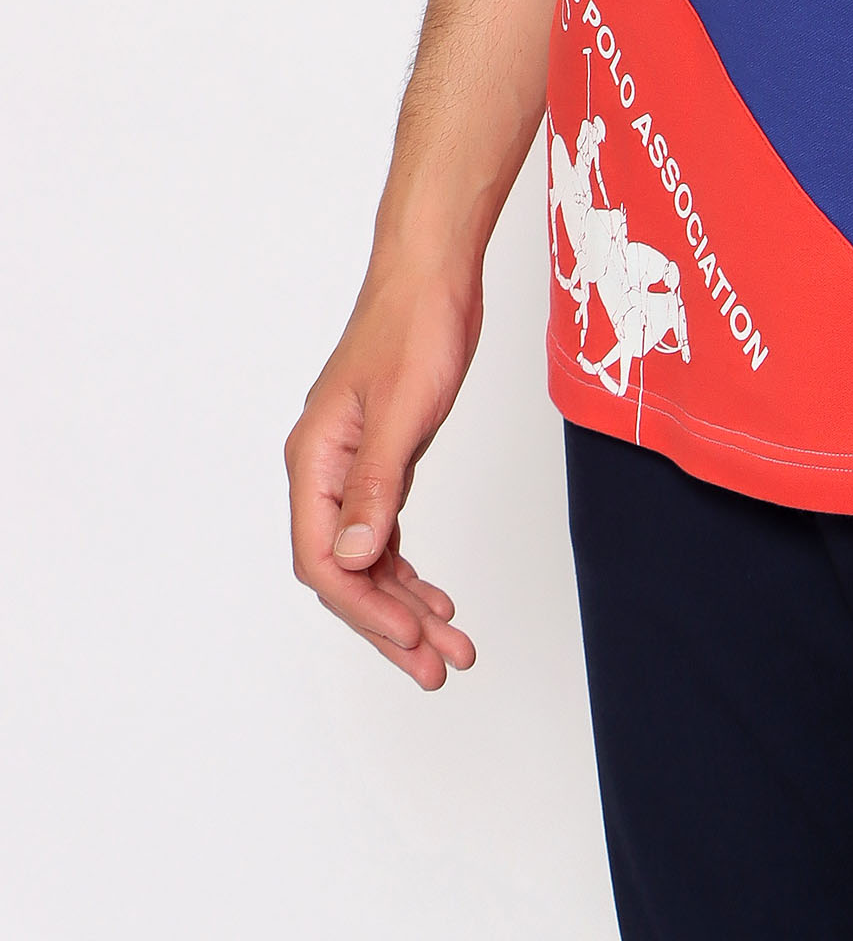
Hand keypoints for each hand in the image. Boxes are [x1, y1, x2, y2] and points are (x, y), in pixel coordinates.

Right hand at [285, 265, 482, 691]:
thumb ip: (378, 486)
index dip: (366, 608)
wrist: (434, 271)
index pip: (326, 560)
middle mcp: (324, 470)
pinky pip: (385, 532)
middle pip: (347, 571)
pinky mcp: (382, 457)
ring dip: (405, 604)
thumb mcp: (403, 410)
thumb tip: (357, 561)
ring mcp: (352, 466)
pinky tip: (435, 597)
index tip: (412, 640)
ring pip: (369, 558)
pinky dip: (408, 568)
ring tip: (451, 646)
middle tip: (438, 669)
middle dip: (389, 625)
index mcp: (315, 461)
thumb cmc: (415, 326)